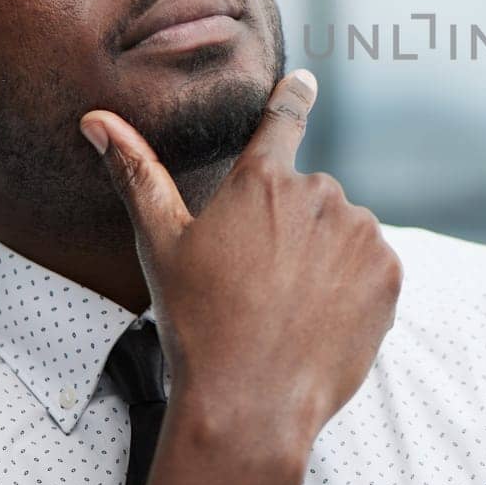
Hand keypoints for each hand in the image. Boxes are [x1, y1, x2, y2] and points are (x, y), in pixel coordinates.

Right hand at [79, 69, 402, 452]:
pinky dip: (355, 287)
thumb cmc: (197, 323)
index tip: (305, 82)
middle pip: (310, 198)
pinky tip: (322, 318)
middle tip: (261, 283)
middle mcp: (318, 193)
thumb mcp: (160, 246)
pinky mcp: (389, 271)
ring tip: (290, 307)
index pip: (283, 120)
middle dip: (292, 229)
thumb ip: (137, 174)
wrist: (251, 402)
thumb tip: (96, 119)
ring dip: (325, 258)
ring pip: (344, 232)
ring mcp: (360, 231)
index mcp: (261, 180)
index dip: (294, 98)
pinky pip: (373, 266)